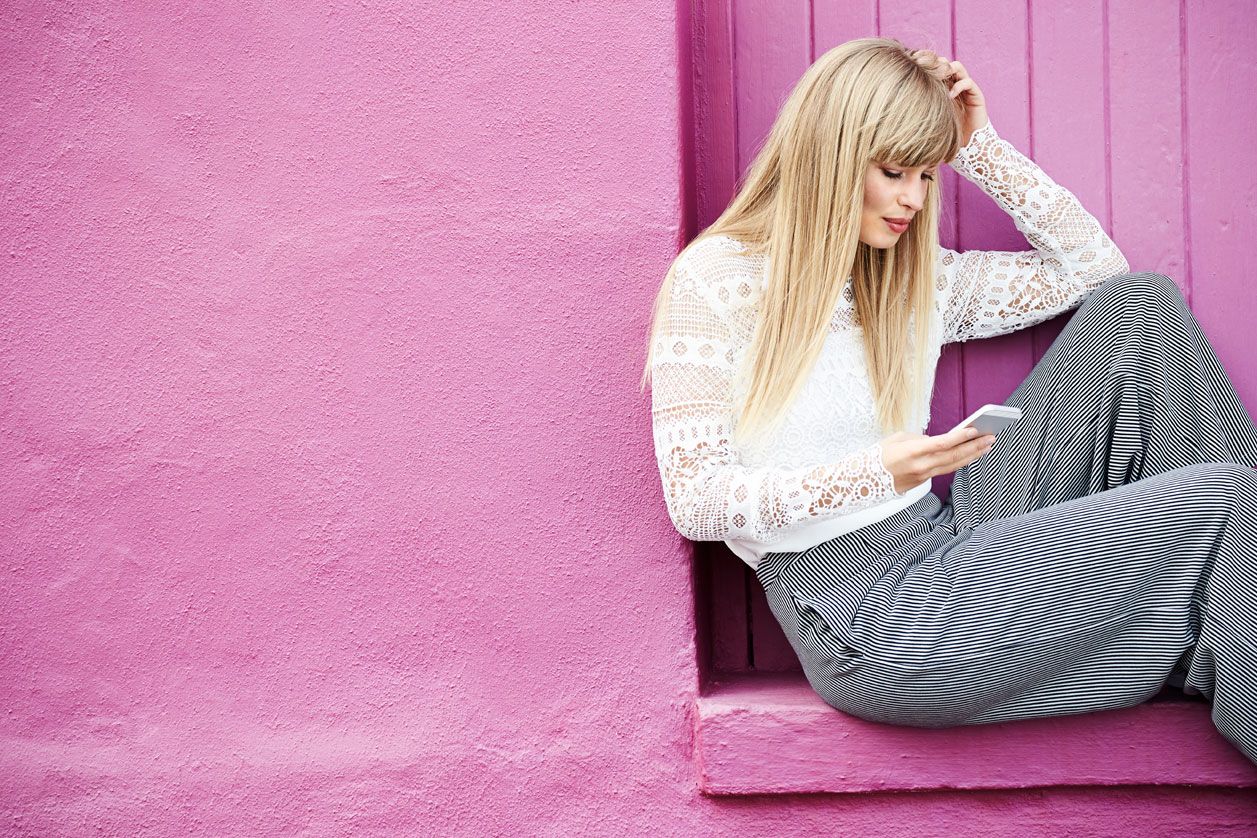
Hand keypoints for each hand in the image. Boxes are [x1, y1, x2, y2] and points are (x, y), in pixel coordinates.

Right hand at [878, 426, 995, 494]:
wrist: (864, 481)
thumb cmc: (878, 456)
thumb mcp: (897, 439)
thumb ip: (919, 439)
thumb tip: (936, 442)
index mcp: (912, 452)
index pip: (942, 444)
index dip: (960, 437)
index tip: (975, 430)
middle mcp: (921, 466)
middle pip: (953, 456)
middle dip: (974, 446)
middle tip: (990, 437)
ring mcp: (923, 476)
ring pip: (953, 465)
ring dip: (971, 455)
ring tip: (987, 446)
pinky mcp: (923, 482)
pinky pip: (944, 470)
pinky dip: (958, 462)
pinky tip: (969, 455)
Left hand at [909, 50, 989, 148]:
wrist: (967, 145)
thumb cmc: (944, 132)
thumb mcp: (928, 116)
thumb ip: (919, 105)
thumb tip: (895, 101)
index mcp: (941, 86)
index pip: (935, 66)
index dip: (926, 63)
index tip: (914, 64)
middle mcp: (953, 84)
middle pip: (945, 62)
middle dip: (937, 63)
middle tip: (926, 69)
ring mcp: (965, 88)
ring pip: (958, 67)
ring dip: (948, 69)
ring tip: (939, 79)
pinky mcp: (976, 95)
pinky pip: (968, 82)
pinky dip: (959, 85)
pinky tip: (949, 96)